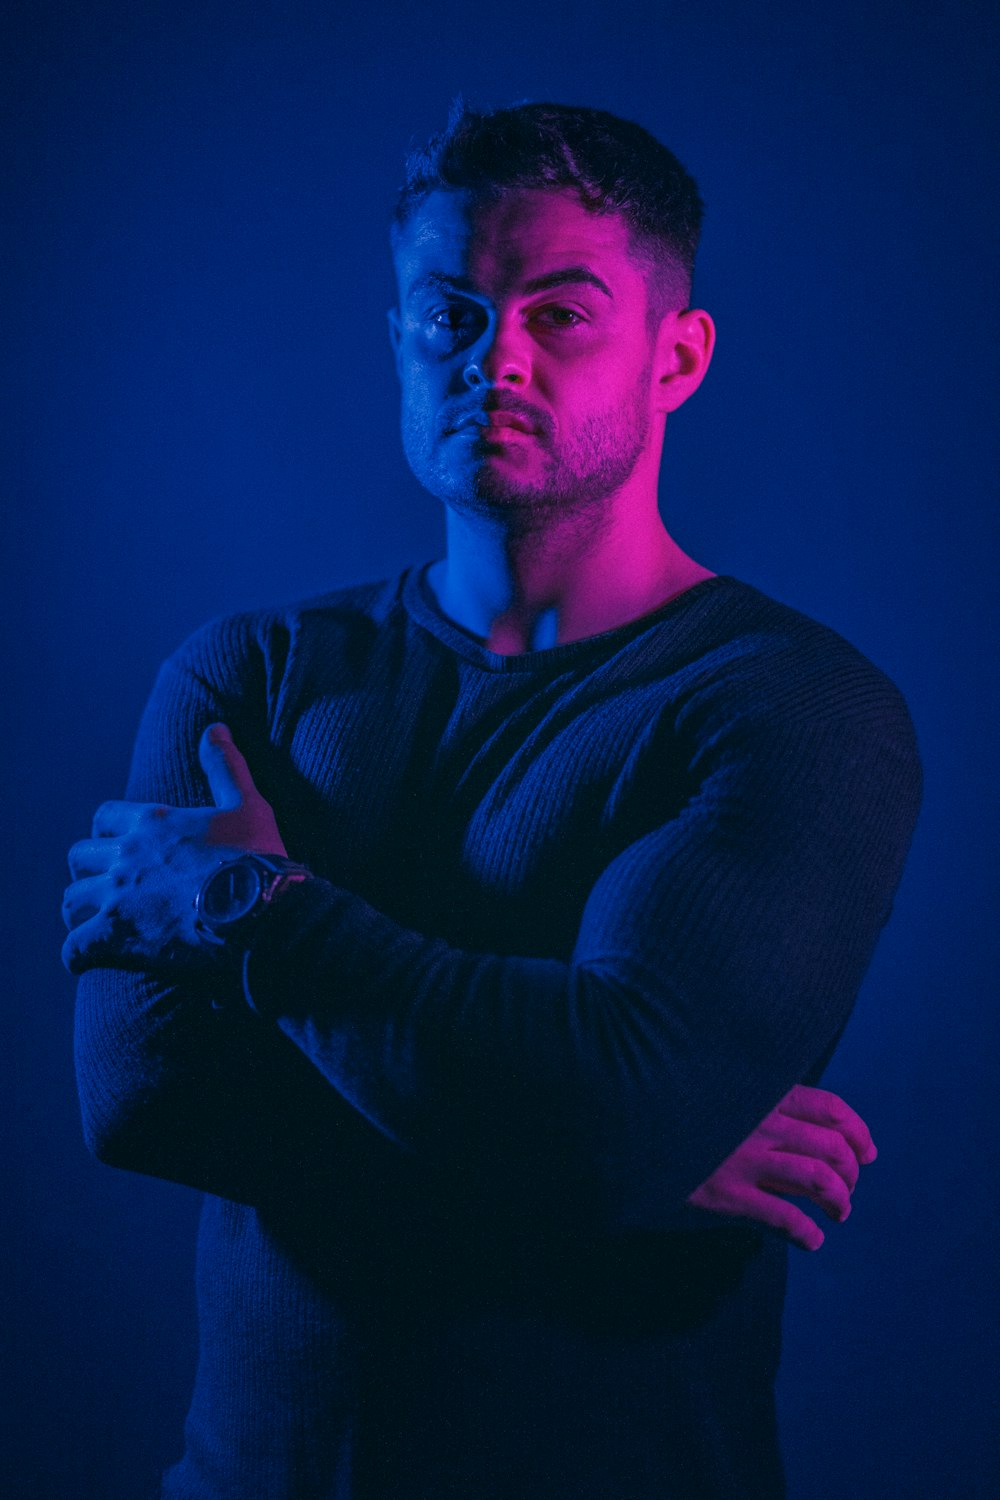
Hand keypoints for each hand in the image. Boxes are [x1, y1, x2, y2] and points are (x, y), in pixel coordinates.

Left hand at [62, 723, 286, 974]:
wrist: (259, 910)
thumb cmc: (256, 858)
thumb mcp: (246, 804)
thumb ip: (225, 765)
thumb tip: (215, 728)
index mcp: (151, 823)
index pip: (104, 819)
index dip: (107, 835)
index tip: (119, 849)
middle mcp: (125, 856)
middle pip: (79, 858)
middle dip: (89, 873)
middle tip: (107, 890)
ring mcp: (116, 896)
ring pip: (71, 900)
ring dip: (80, 912)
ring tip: (94, 924)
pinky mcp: (115, 936)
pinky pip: (74, 948)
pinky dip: (78, 954)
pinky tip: (88, 960)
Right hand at [686, 1084, 876, 1249]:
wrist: (629, 1128)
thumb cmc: (677, 1111)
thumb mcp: (719, 1089)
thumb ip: (754, 1098)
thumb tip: (792, 1115)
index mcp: (763, 1094)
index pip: (831, 1108)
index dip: (858, 1132)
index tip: (868, 1153)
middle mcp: (761, 1124)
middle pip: (834, 1147)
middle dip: (852, 1173)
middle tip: (847, 1190)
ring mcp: (746, 1160)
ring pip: (819, 1181)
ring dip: (839, 1202)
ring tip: (837, 1214)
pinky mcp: (728, 1196)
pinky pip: (785, 1219)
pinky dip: (808, 1234)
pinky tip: (811, 1241)